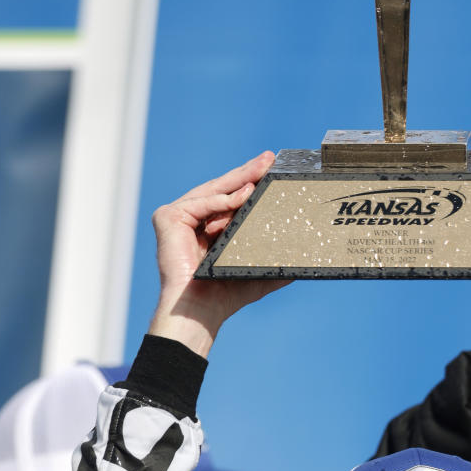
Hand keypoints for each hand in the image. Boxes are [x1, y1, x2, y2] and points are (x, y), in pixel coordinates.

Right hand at [149, 152, 290, 356]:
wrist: (201, 311)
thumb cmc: (224, 296)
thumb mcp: (256, 269)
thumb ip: (275, 260)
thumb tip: (304, 258)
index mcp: (206, 227)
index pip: (229, 198)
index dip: (249, 182)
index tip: (270, 168)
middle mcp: (189, 219)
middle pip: (221, 189)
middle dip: (247, 173)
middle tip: (269, 159)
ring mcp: (176, 217)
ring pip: (213, 191)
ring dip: (240, 180)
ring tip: (263, 170)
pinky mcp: (167, 217)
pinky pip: (201, 202)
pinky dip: (223, 200)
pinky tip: (245, 194)